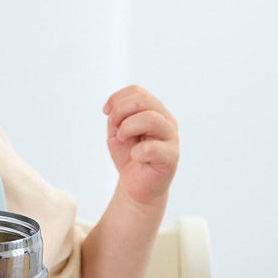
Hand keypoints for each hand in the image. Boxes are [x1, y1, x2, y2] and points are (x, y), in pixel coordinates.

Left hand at [103, 85, 178, 207]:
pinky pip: (152, 148)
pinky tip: (136, 157)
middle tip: (114, 128)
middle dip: (120, 112)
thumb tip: (116, 109)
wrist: (136, 185)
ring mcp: (171, 138)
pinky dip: (137, 152)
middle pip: (144, 100)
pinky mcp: (171, 157)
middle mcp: (166, 120)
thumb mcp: (117, 131)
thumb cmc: (129, 156)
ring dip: (128, 128)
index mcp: (154, 110)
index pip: (137, 91)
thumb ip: (118, 116)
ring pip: (151, 118)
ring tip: (124, 140)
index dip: (117, 99)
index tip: (106, 113)